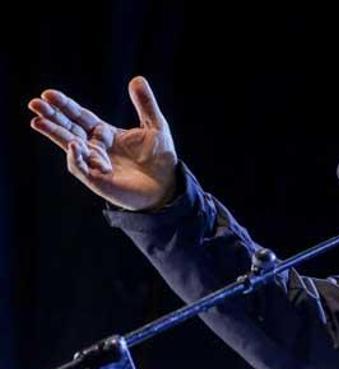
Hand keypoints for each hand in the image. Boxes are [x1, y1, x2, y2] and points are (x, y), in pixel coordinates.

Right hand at [28, 76, 177, 210]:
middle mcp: (95, 147)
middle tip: (34, 103)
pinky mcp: (98, 179)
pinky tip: (73, 144)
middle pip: (69, 128)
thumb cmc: (160, 157)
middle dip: (52, 116)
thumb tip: (137, 78)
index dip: (65, 105)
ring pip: (70, 146)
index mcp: (105, 133)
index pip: (80, 116)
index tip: (48, 94)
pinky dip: (76, 157)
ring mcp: (94, 163)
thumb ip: (145, 104)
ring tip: (37, 121)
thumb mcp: (155, 125)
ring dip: (55, 134)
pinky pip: (82, 167)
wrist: (168, 185)